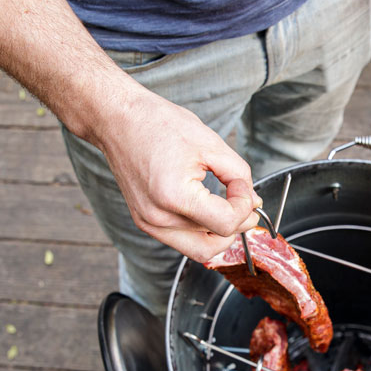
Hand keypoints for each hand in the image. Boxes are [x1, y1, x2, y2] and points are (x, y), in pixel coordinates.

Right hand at [96, 86, 261, 262]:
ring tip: (229, 206)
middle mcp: (157, 218)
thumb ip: (238, 175)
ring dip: (221, 232)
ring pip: (201, 250)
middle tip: (246, 202)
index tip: (242, 186)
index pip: (225, 223)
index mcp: (173, 196)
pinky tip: (209, 208)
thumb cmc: (158, 124)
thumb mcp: (210, 143)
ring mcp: (149, 224)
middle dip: (238, 225)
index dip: (243, 206)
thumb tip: (252, 201)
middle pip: (214, 244)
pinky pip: (185, 241)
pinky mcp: (146, 223)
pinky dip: (203, 230)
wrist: (117, 120)